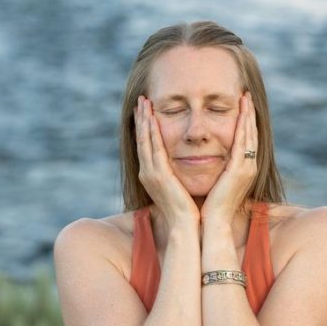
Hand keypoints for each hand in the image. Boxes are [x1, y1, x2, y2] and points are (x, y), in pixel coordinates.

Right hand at [134, 96, 199, 227]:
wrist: (184, 225)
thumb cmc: (185, 209)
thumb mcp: (177, 187)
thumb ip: (174, 175)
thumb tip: (179, 165)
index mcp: (151, 175)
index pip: (146, 146)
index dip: (144, 128)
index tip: (145, 111)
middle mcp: (146, 172)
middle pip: (142, 140)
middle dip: (141, 119)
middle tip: (141, 100)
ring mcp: (150, 173)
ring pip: (145, 141)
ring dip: (144, 120)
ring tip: (144, 102)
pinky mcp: (159, 175)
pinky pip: (154, 148)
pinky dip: (151, 132)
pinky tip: (152, 118)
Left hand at [200, 92, 257, 223]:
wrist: (213, 222)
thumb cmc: (211, 205)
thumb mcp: (217, 183)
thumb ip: (218, 170)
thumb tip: (209, 159)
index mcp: (242, 169)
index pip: (245, 141)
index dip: (246, 123)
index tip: (242, 106)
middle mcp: (249, 167)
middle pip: (251, 134)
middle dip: (249, 114)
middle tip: (246, 96)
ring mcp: (247, 168)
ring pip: (250, 135)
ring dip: (248, 115)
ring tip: (245, 98)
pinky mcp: (240, 170)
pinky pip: (243, 142)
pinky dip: (243, 126)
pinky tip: (242, 112)